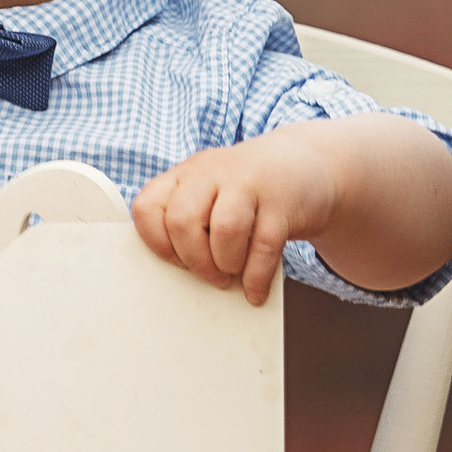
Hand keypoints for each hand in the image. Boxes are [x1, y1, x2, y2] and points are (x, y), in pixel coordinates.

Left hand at [132, 131, 338, 306]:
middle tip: (209, 274)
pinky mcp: (282, 202)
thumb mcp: (210, 191)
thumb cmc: (247, 191)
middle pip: (183, 221)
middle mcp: (212, 172)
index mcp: (186, 174)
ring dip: (226, 263)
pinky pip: (264, 246)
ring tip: (232, 273)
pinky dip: (256, 277)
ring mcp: (249, 183)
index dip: (157, 243)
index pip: (147, 208)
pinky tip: (255, 288)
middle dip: (194, 259)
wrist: (304, 163)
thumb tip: (177, 276)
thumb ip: (189, 221)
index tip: (176, 259)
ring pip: (224, 229)